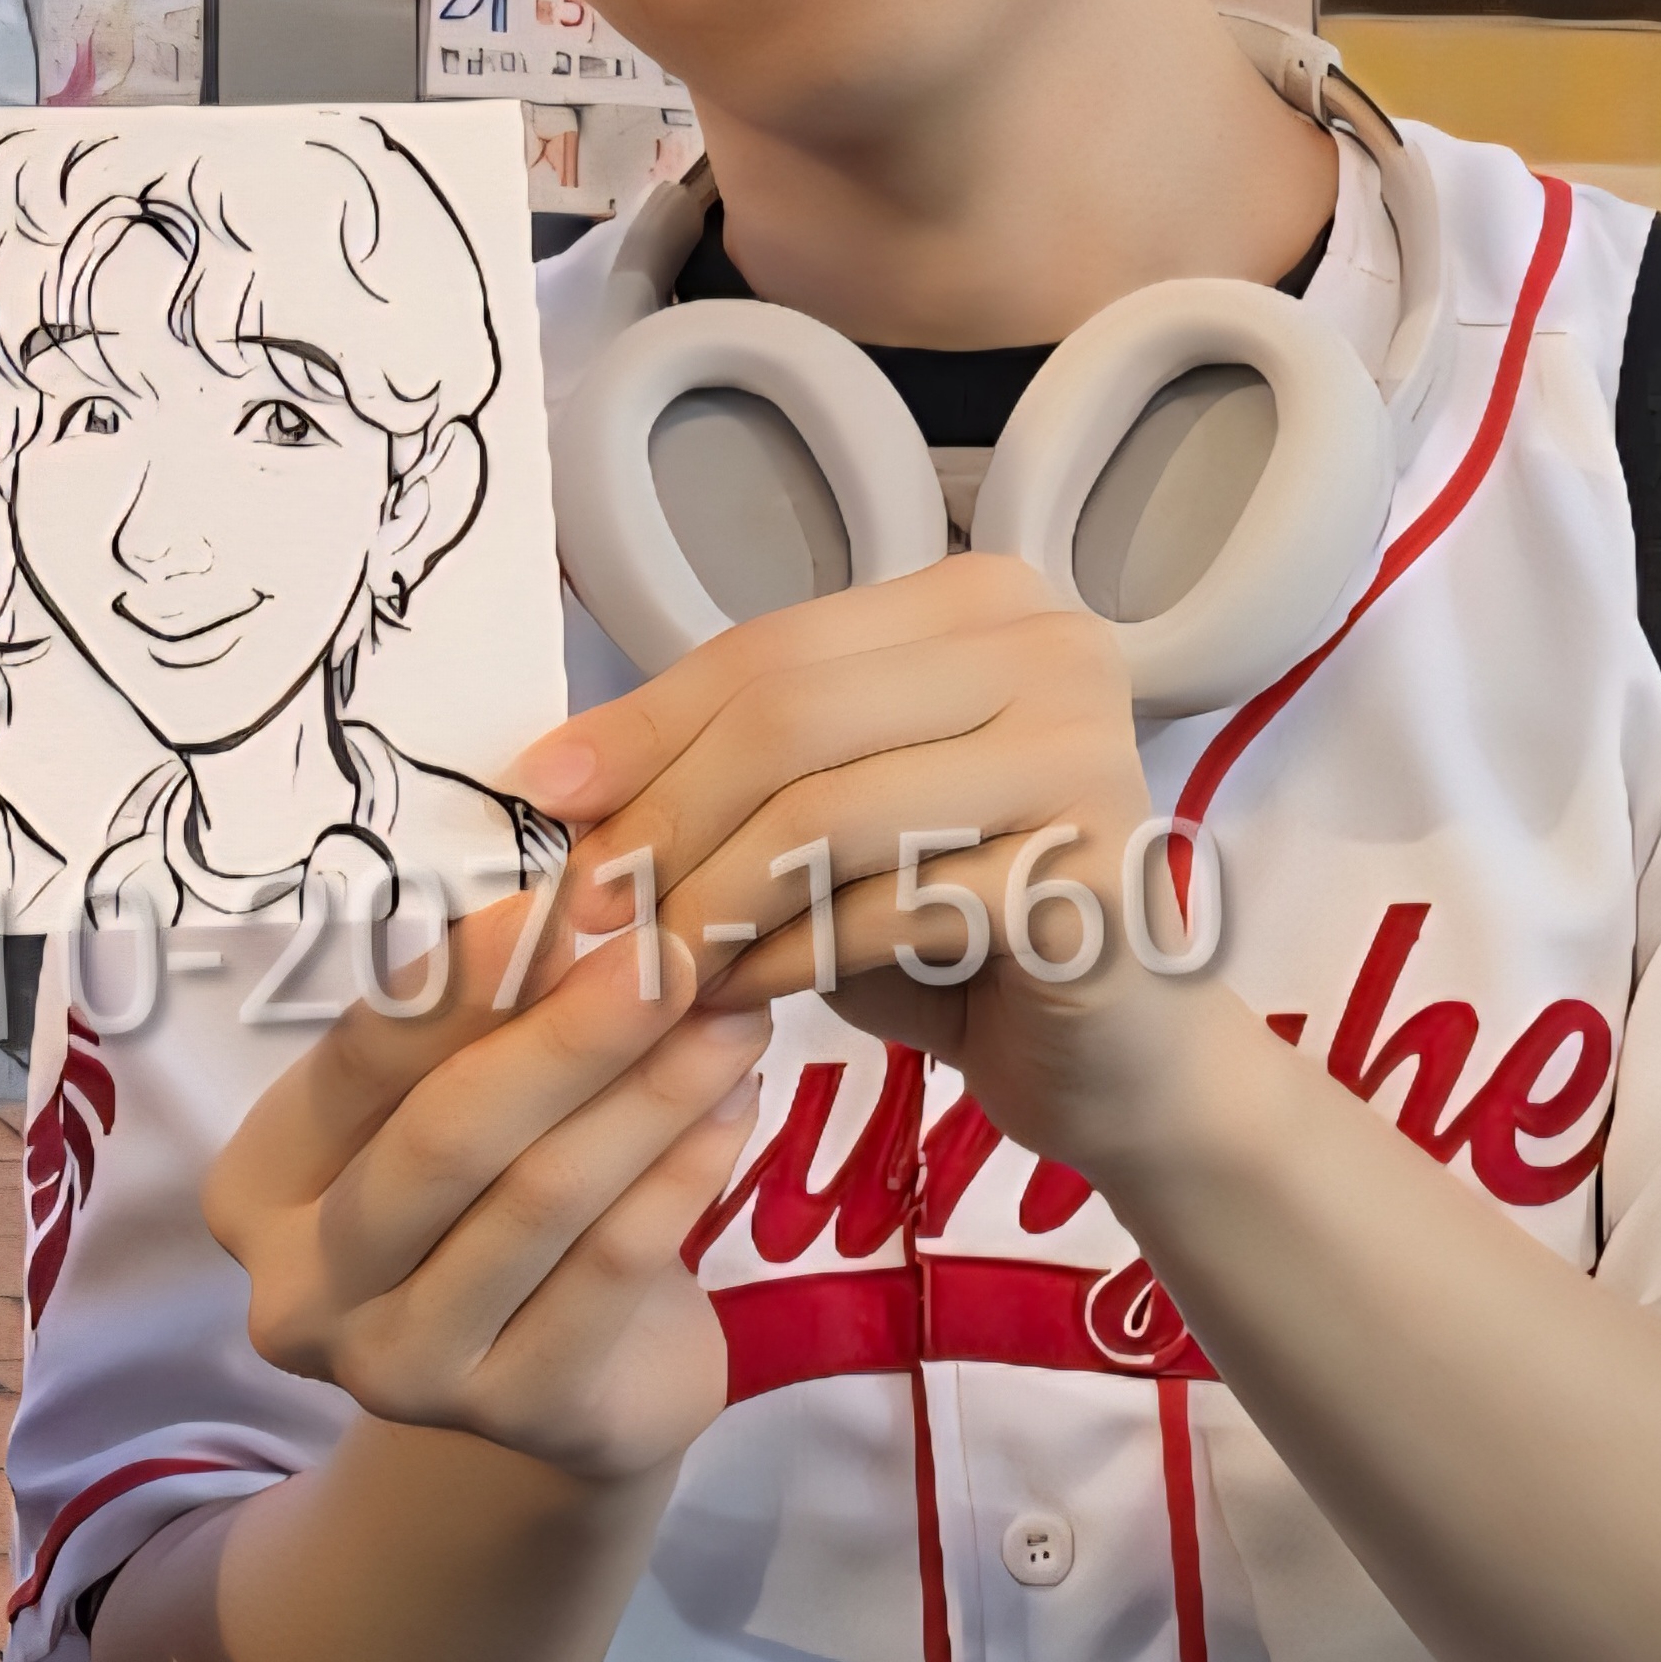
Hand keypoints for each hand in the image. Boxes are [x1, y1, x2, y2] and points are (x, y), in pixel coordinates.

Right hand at [206, 896, 765, 1481]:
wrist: (571, 1381)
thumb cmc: (491, 1204)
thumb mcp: (454, 1103)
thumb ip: (485, 1022)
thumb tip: (578, 905)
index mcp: (260, 1187)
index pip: (359, 1058)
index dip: (464, 978)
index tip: (569, 902)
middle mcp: (304, 1291)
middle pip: (445, 1137)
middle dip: (568, 1035)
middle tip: (670, 956)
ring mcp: (402, 1370)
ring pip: (539, 1201)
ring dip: (648, 1094)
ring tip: (727, 1019)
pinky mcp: (518, 1418)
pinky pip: (611, 1273)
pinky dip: (681, 1178)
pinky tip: (734, 1109)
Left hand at [524, 553, 1210, 1167]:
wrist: (1115, 1059)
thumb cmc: (950, 928)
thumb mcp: (822, 821)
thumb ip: (725, 772)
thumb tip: (559, 774)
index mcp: (979, 602)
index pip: (770, 648)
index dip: (644, 722)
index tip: (545, 791)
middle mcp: (1051, 649)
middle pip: (790, 718)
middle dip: (665, 815)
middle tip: (585, 900)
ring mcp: (1087, 752)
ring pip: (827, 812)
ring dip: (712, 898)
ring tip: (648, 963)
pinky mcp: (1095, 871)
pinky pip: (887, 907)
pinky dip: (785, 959)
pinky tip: (735, 998)